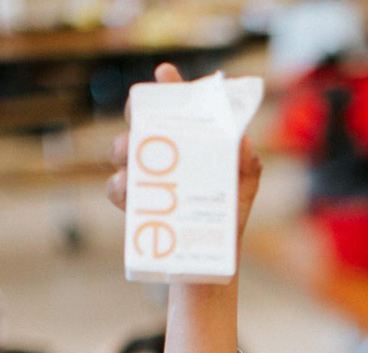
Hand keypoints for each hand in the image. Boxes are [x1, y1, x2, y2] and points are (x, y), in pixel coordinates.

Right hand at [106, 63, 261, 244]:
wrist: (214, 261)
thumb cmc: (228, 218)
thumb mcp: (243, 187)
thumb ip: (247, 164)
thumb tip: (243, 141)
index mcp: (190, 143)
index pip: (178, 107)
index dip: (170, 87)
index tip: (166, 73)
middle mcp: (165, 155)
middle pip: (142, 122)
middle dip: (137, 114)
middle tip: (141, 118)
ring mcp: (147, 179)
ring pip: (122, 151)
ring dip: (123, 147)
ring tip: (131, 153)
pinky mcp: (136, 207)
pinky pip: (117, 189)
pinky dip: (119, 185)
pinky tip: (128, 186)